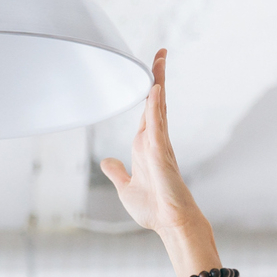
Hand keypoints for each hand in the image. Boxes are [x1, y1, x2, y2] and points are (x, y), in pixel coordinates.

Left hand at [99, 50, 203, 237]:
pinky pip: (157, 125)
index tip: (150, 70)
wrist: (169, 223)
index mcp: (145, 145)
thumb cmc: (153, 207)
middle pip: (156, 102)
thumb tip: (107, 160)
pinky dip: (155, 107)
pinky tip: (154, 90)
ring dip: (158, 83)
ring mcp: (159, 145)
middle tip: (160, 53)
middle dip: (157, 77)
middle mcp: (154, 140)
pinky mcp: (161, 154)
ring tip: (159, 59)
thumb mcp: (125, 186)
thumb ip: (117, 172)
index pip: (147, 111)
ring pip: (159, 107)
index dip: (148, 90)